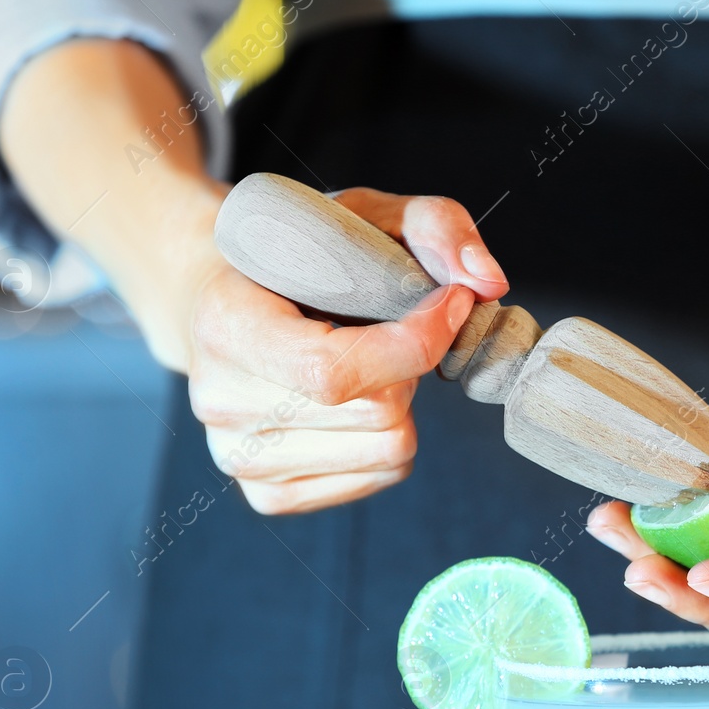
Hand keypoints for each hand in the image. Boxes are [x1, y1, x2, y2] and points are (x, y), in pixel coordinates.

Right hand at [185, 188, 509, 513]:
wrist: (224, 306)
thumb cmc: (300, 260)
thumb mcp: (363, 213)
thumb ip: (435, 225)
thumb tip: (487, 283)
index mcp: (227, 325)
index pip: (335, 372)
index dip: (415, 344)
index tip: (451, 304)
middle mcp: (221, 401)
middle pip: (379, 413)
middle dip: (409, 368)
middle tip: (385, 332)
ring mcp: (240, 457)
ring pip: (388, 451)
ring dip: (402, 404)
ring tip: (366, 367)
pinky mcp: (268, 495)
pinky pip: (380, 478)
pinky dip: (390, 440)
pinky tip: (358, 404)